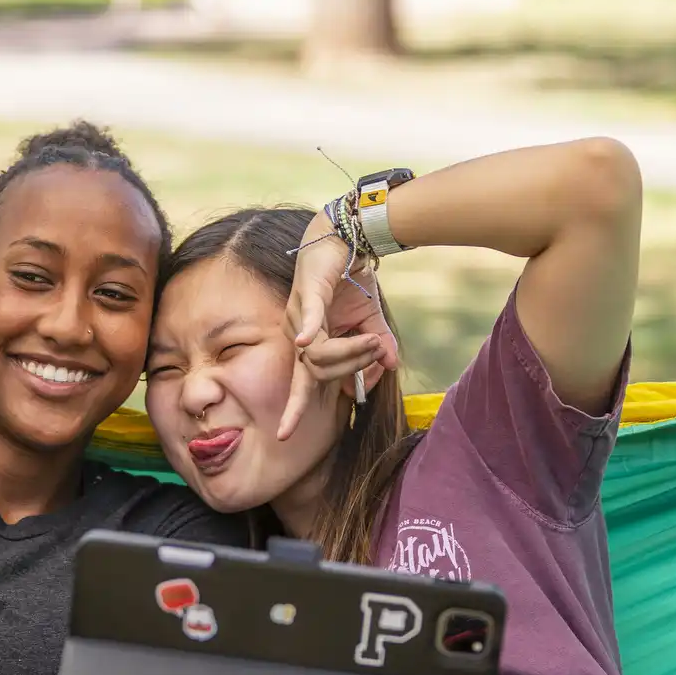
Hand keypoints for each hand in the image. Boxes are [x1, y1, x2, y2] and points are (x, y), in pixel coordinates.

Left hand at [278, 210, 398, 440]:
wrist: (349, 238)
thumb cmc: (352, 279)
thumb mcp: (370, 319)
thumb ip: (378, 345)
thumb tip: (390, 366)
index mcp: (309, 342)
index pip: (301, 382)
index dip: (294, 409)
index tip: (285, 436)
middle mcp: (299, 332)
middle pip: (315, 373)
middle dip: (326, 386)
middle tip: (335, 389)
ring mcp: (301, 314)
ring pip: (322, 352)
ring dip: (353, 353)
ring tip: (376, 342)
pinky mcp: (310, 292)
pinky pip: (310, 316)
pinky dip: (310, 329)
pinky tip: (306, 341)